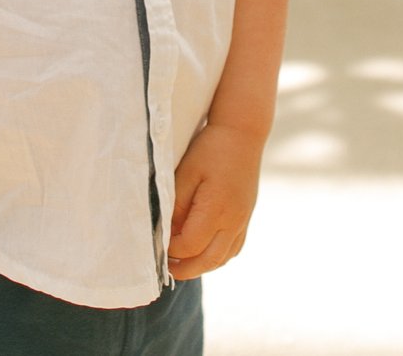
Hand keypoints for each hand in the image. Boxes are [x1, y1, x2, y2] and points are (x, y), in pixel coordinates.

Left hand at [167, 122, 263, 279]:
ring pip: (223, 258)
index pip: (189, 246)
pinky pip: (233, 248)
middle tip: (165, 269)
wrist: (243, 133)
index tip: (155, 245)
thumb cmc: (210, 149)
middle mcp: (234, 221)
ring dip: (201, 265)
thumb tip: (166, 232)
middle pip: (208, 261)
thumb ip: (175, 205)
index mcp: (216, 210)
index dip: (170, 250)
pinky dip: (216, 256)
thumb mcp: (186, 173)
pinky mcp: (246, 217)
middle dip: (185, 269)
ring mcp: (243, 221)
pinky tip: (202, 251)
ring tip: (180, 263)